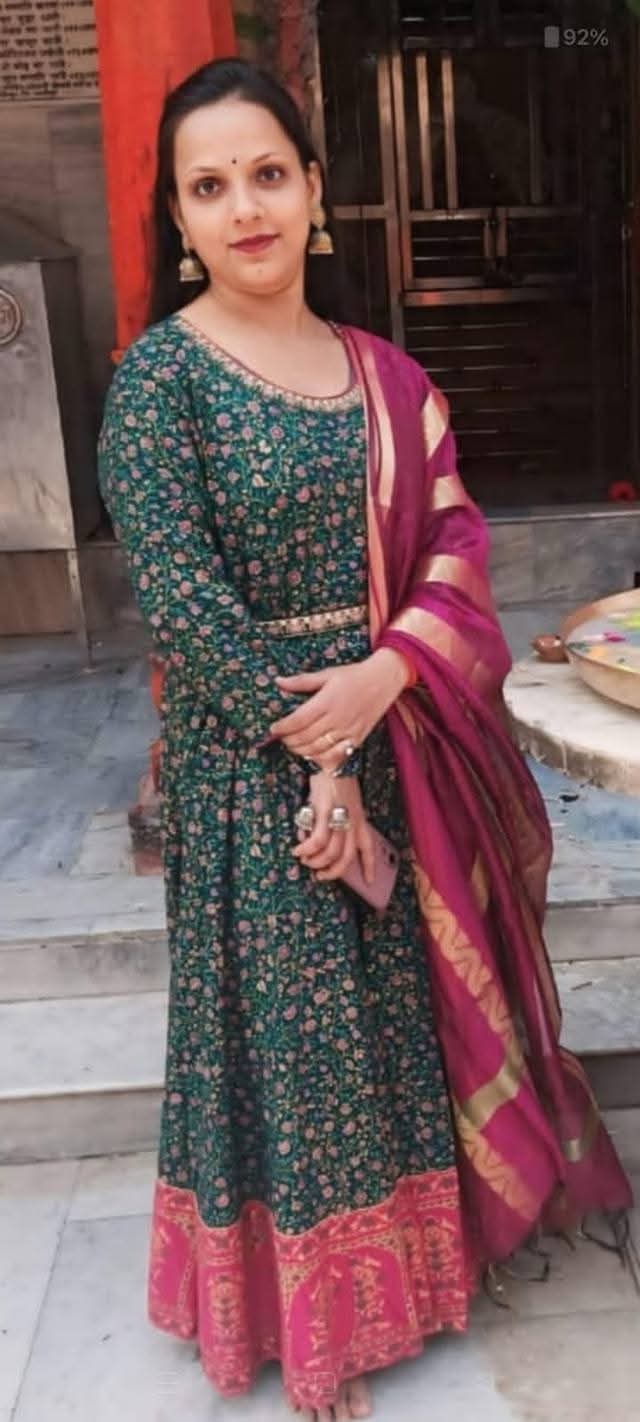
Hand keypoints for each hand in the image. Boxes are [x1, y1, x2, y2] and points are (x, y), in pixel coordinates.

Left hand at [270, 647, 407, 769]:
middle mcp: (336, 718)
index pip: (297, 721)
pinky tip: (312, 754)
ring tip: (293, 746)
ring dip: (301, 751)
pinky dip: (321, 758)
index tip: (273, 729)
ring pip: (317, 749)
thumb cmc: (354, 675)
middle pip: (304, 737)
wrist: (384, 680)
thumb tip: (278, 682)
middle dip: (288, 741)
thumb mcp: (327, 674)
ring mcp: (347, 731)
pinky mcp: (356, 739)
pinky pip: (335, 755)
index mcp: (326, 701)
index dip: (282, 728)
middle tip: (281, 738)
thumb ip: (301, 681)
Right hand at [293, 772, 374, 883]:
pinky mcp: (324, 811)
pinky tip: (298, 850)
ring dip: (316, 862)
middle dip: (333, 872)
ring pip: (331, 852)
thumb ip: (338, 820)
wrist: (331, 760)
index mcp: (360, 819)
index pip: (368, 848)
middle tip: (320, 875)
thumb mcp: (345, 802)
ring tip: (306, 860)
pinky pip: (316, 840)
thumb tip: (319, 842)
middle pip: (347, 856)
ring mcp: (338, 816)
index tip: (370, 882)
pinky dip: (306, 849)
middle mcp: (352, 821)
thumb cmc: (336, 780)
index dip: (369, 867)